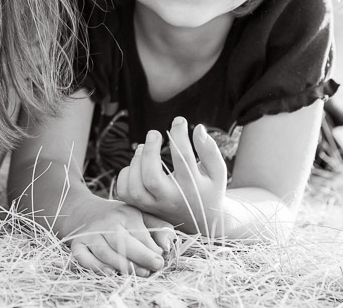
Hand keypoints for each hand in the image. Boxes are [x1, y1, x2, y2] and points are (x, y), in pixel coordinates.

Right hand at [61, 195, 174, 275]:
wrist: (85, 211)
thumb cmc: (119, 218)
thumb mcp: (141, 216)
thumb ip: (158, 228)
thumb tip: (167, 246)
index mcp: (124, 214)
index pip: (139, 233)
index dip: (151, 249)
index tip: (160, 259)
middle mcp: (106, 223)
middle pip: (122, 242)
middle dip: (141, 257)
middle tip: (155, 267)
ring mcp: (90, 234)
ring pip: (105, 252)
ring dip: (123, 265)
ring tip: (140, 273)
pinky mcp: (77, 244)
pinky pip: (83, 257)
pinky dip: (95, 266)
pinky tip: (110, 272)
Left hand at [115, 117, 227, 235]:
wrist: (202, 222)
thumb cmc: (209, 189)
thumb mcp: (217, 172)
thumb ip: (210, 150)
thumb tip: (198, 128)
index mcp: (192, 188)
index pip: (182, 159)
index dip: (179, 135)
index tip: (179, 120)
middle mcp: (171, 199)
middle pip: (151, 178)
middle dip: (149, 151)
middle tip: (154, 133)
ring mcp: (154, 206)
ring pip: (135, 188)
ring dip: (136, 162)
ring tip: (143, 147)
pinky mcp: (143, 208)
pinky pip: (125, 193)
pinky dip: (126, 174)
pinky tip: (137, 165)